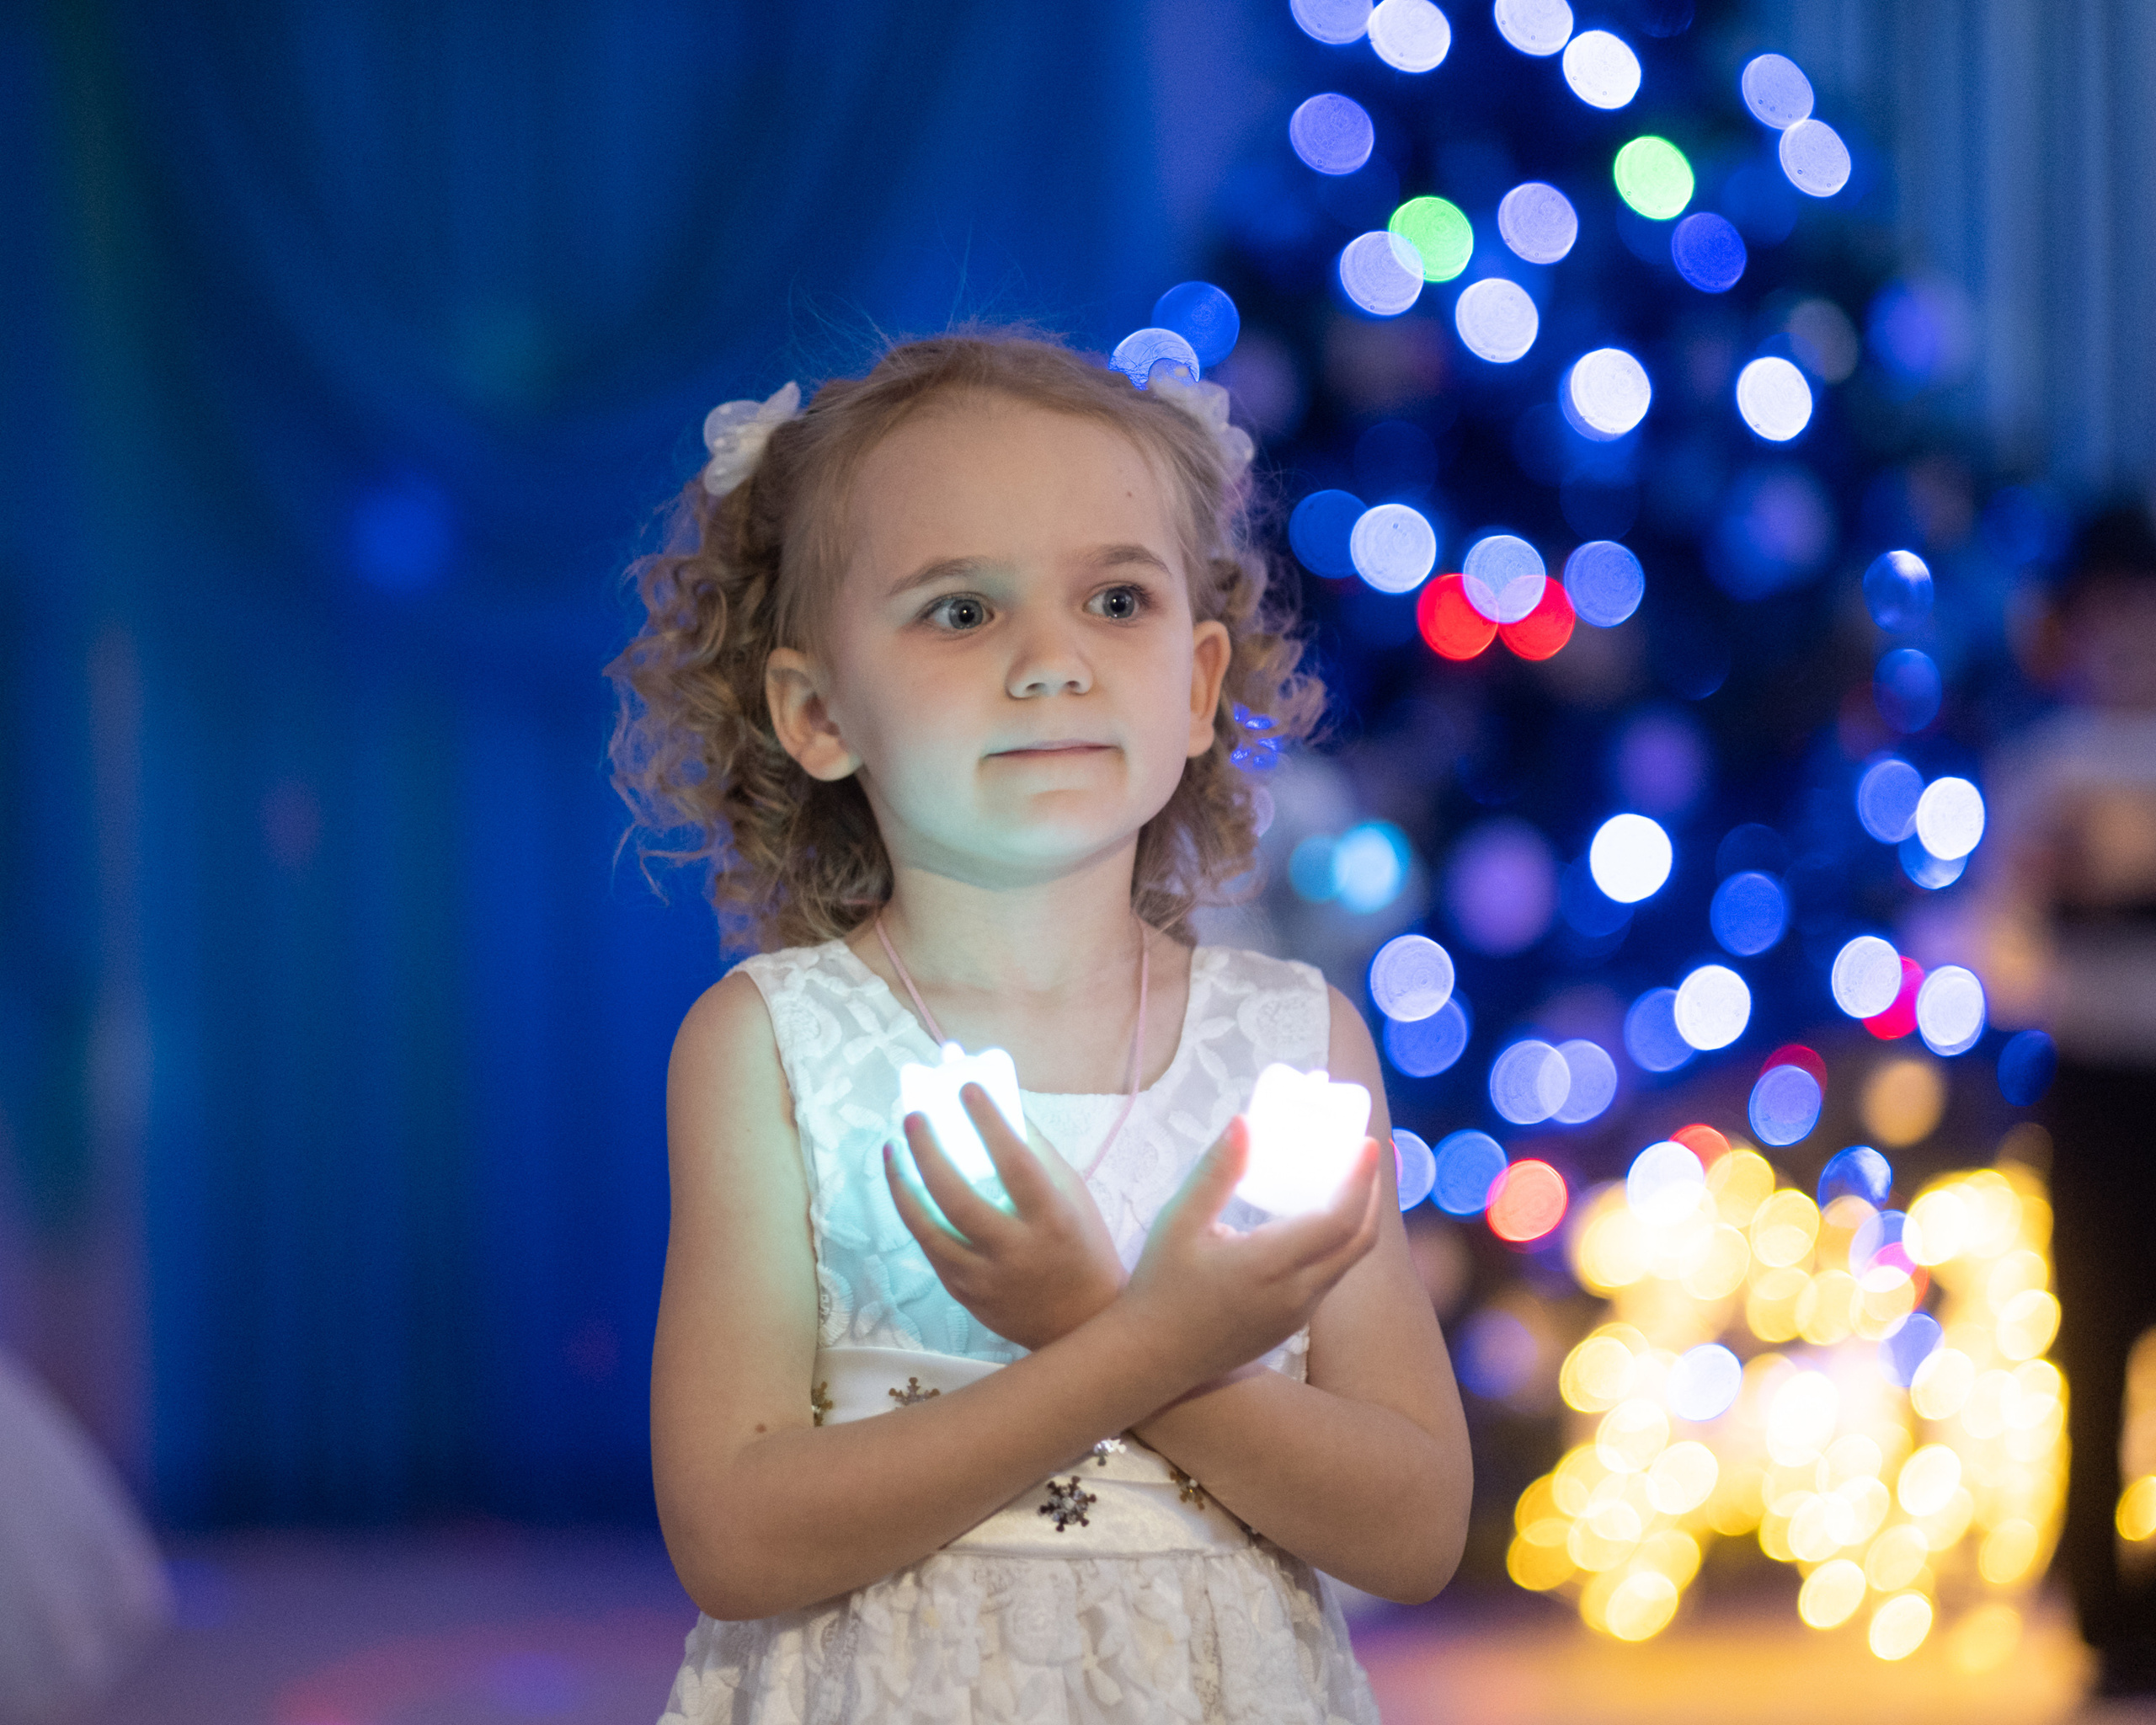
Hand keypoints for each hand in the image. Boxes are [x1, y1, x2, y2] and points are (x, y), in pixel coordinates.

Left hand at [884, 1084, 1127, 1350]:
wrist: (1080, 1323)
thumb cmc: (1081, 1244)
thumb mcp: (1072, 1196)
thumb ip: (1036, 1154)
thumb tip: (999, 1103)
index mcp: (1051, 1220)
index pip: (1016, 1165)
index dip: (990, 1124)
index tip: (968, 1087)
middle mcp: (1015, 1252)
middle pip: (958, 1199)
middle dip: (928, 1152)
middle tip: (913, 1115)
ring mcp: (983, 1279)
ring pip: (927, 1229)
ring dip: (902, 1185)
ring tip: (891, 1149)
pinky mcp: (963, 1295)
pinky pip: (930, 1248)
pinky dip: (914, 1212)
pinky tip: (904, 1184)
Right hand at [1121, 1116, 1382, 1390]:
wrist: (1153, 1359)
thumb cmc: (1160, 1286)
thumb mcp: (1179, 1222)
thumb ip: (1216, 1172)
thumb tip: (1244, 1122)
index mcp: (1270, 1265)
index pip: (1340, 1219)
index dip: (1361, 1179)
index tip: (1366, 1144)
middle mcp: (1296, 1293)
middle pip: (1360, 1241)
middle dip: (1372, 1194)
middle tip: (1364, 1155)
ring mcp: (1298, 1314)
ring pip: (1347, 1262)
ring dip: (1358, 1219)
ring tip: (1347, 1180)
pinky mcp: (1292, 1325)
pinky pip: (1329, 1277)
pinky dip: (1338, 1242)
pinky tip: (1318, 1220)